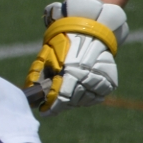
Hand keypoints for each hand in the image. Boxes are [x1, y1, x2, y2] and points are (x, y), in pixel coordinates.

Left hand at [25, 0, 126, 115]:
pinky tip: (80, 91)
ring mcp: (101, 79)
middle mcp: (88, 75)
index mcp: (72, 69)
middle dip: (61, 104)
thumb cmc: (63, 43)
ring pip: (84, 101)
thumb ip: (38, 76)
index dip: (52, 107)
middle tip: (53, 104)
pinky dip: (87, 98)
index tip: (44, 111)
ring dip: (74, 100)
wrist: (89, 30)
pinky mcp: (110, 81)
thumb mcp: (47, 56)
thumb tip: (32, 99)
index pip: (62, 96)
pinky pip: (97, 97)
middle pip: (73, 100)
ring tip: (67, 94)